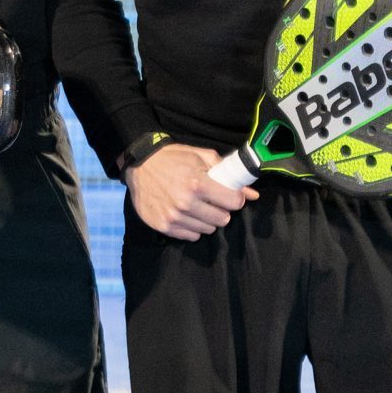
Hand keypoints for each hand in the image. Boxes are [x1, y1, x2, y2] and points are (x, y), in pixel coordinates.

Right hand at [127, 142, 255, 239]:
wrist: (138, 166)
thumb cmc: (172, 158)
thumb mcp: (201, 157)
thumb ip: (227, 173)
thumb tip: (253, 194)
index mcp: (197, 183)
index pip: (234, 202)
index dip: (235, 198)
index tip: (228, 195)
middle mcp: (186, 203)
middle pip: (223, 219)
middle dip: (221, 210)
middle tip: (212, 201)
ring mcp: (174, 217)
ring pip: (208, 229)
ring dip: (207, 219)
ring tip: (197, 207)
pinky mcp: (163, 226)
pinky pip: (191, 236)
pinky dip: (192, 227)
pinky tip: (186, 214)